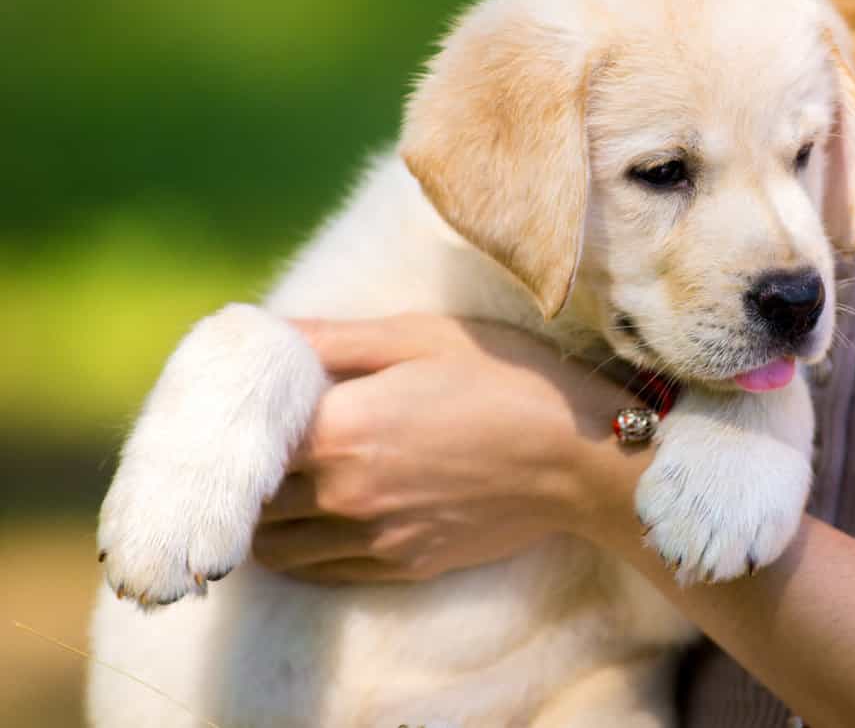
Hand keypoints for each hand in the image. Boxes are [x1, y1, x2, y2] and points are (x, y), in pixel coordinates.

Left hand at [252, 313, 633, 583]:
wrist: (578, 459)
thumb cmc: (506, 381)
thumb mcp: (422, 336)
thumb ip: (332, 338)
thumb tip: (260, 331)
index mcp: (340, 427)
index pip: (242, 440)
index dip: (227, 425)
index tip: (229, 411)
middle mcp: (341, 492)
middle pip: (249, 501)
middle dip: (242, 476)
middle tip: (252, 450)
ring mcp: (370, 537)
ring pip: (274, 548)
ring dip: (263, 521)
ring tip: (281, 489)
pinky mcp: (400, 565)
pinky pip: (319, 571)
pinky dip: (302, 550)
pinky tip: (318, 521)